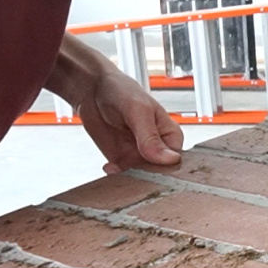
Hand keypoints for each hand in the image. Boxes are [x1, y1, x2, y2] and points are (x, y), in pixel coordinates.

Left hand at [46, 34, 183, 174]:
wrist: (91, 89)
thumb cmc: (121, 90)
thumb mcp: (138, 111)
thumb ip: (151, 137)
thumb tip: (170, 159)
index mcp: (171, 135)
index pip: (176, 161)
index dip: (166, 168)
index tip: (152, 167)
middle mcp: (157, 148)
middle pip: (160, 173)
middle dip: (148, 177)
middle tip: (134, 172)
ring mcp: (139, 156)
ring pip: (142, 178)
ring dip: (131, 179)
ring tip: (120, 169)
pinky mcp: (122, 161)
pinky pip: (124, 176)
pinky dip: (117, 177)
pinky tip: (110, 168)